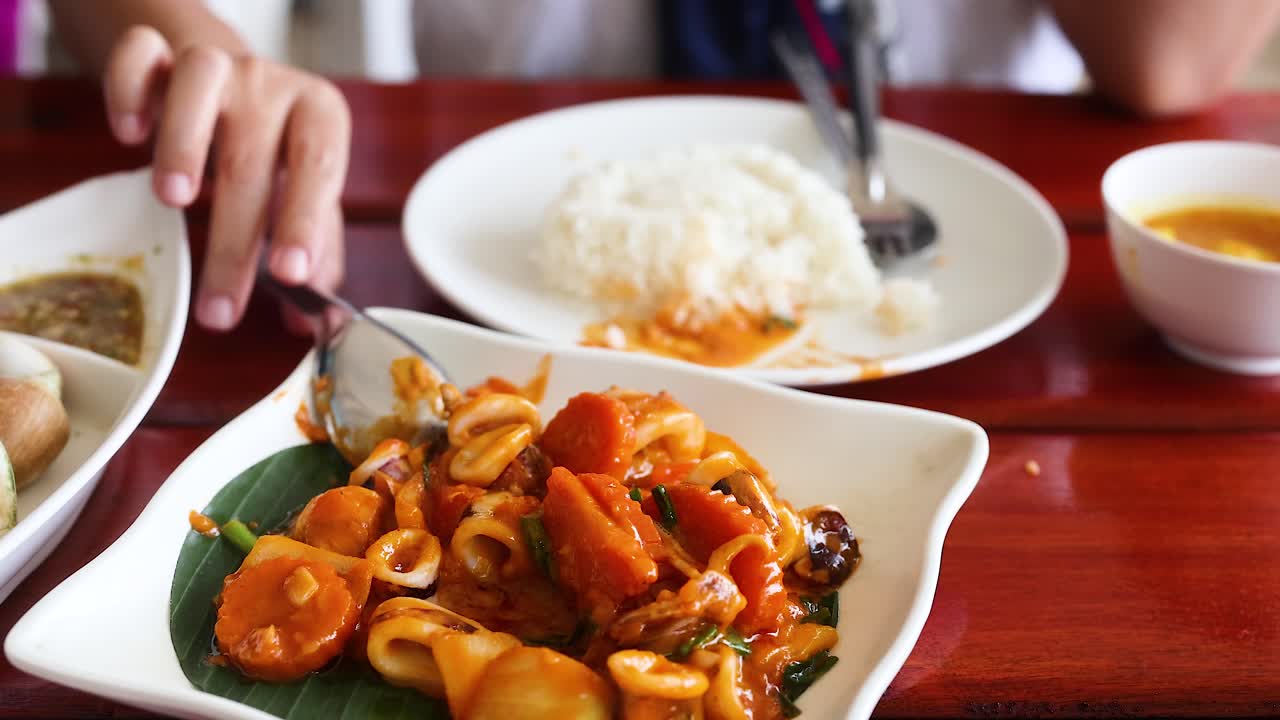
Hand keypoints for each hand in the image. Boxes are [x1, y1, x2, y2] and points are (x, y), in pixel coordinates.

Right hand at [102, 26, 349, 331]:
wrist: (230, 83)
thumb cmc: (273, 150)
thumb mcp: (302, 193)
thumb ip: (314, 251)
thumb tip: (317, 325)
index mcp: (320, 117)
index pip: (320, 170)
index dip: (305, 223)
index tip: (290, 276)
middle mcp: (272, 85)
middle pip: (251, 159)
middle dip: (234, 241)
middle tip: (218, 309)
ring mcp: (217, 64)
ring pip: (200, 89)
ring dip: (184, 146)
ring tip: (175, 202)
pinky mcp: (161, 51)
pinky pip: (140, 56)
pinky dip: (129, 90)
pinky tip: (128, 135)